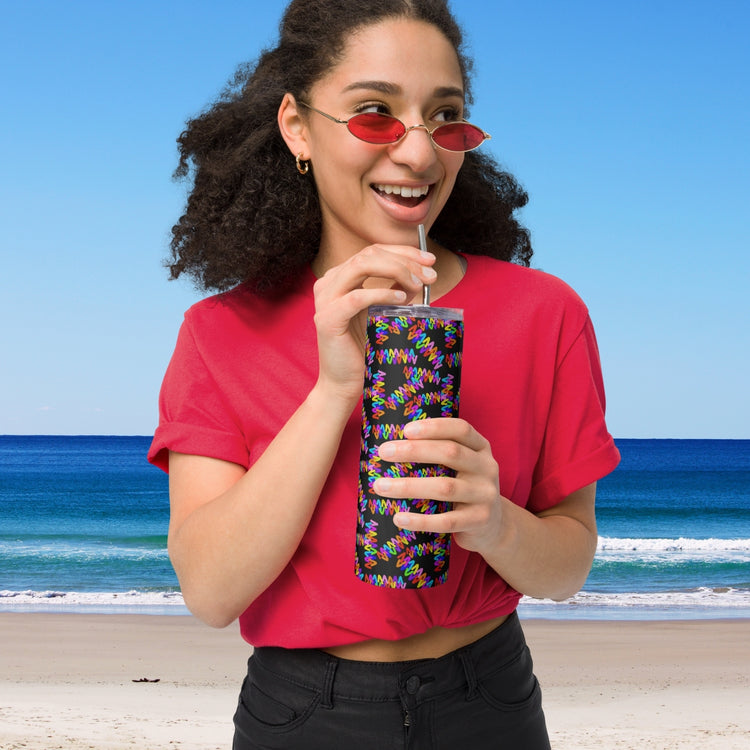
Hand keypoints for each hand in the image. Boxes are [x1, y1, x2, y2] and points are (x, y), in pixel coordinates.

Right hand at [311, 244, 435, 402]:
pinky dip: (382, 293)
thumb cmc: (364, 350)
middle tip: (430, 275)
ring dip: (396, 271)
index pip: (373, 251)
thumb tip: (421, 275)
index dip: (404, 251)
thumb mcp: (383, 313)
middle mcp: (328, 283)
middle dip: (405, 260)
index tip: (430, 261)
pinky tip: (401, 299)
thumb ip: (395, 291)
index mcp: (340, 278)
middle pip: (369, 254)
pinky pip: (357, 297)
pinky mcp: (327, 319)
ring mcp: (325, 299)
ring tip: (419, 285)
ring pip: (362, 266)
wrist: (344, 383)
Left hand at [373, 418, 504, 556]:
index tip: (405, 430)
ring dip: (408, 486)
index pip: (461, 429)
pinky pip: (446, 521)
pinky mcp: (479, 520)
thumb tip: (391, 446)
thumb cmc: (464, 489)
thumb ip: (440, 454)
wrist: (494, 527)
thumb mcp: (462, 466)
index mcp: (481, 448)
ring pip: (444, 488)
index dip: (434, 427)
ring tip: (380, 486)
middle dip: (413, 450)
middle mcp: (487, 468)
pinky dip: (420, 520)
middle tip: (383, 452)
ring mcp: (486, 495)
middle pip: (450, 453)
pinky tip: (398, 517)